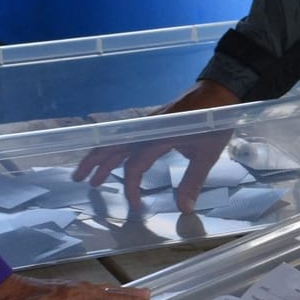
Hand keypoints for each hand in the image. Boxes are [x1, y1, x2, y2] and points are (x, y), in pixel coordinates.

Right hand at [70, 80, 241, 211]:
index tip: (135, 205)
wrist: (218, 91)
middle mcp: (147, 128)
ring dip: (101, 155)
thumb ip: (193, 181)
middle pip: (114, 147)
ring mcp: (148, 123)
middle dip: (95, 164)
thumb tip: (184, 209)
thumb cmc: (215, 121)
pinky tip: (112, 155)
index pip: (135, 165)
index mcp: (158, 137)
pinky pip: (127, 135)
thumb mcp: (208, 153)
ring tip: (87, 172)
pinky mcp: (152, 121)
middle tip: (80, 180)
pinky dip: (114, 147)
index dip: (131, 187)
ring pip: (118, 140)